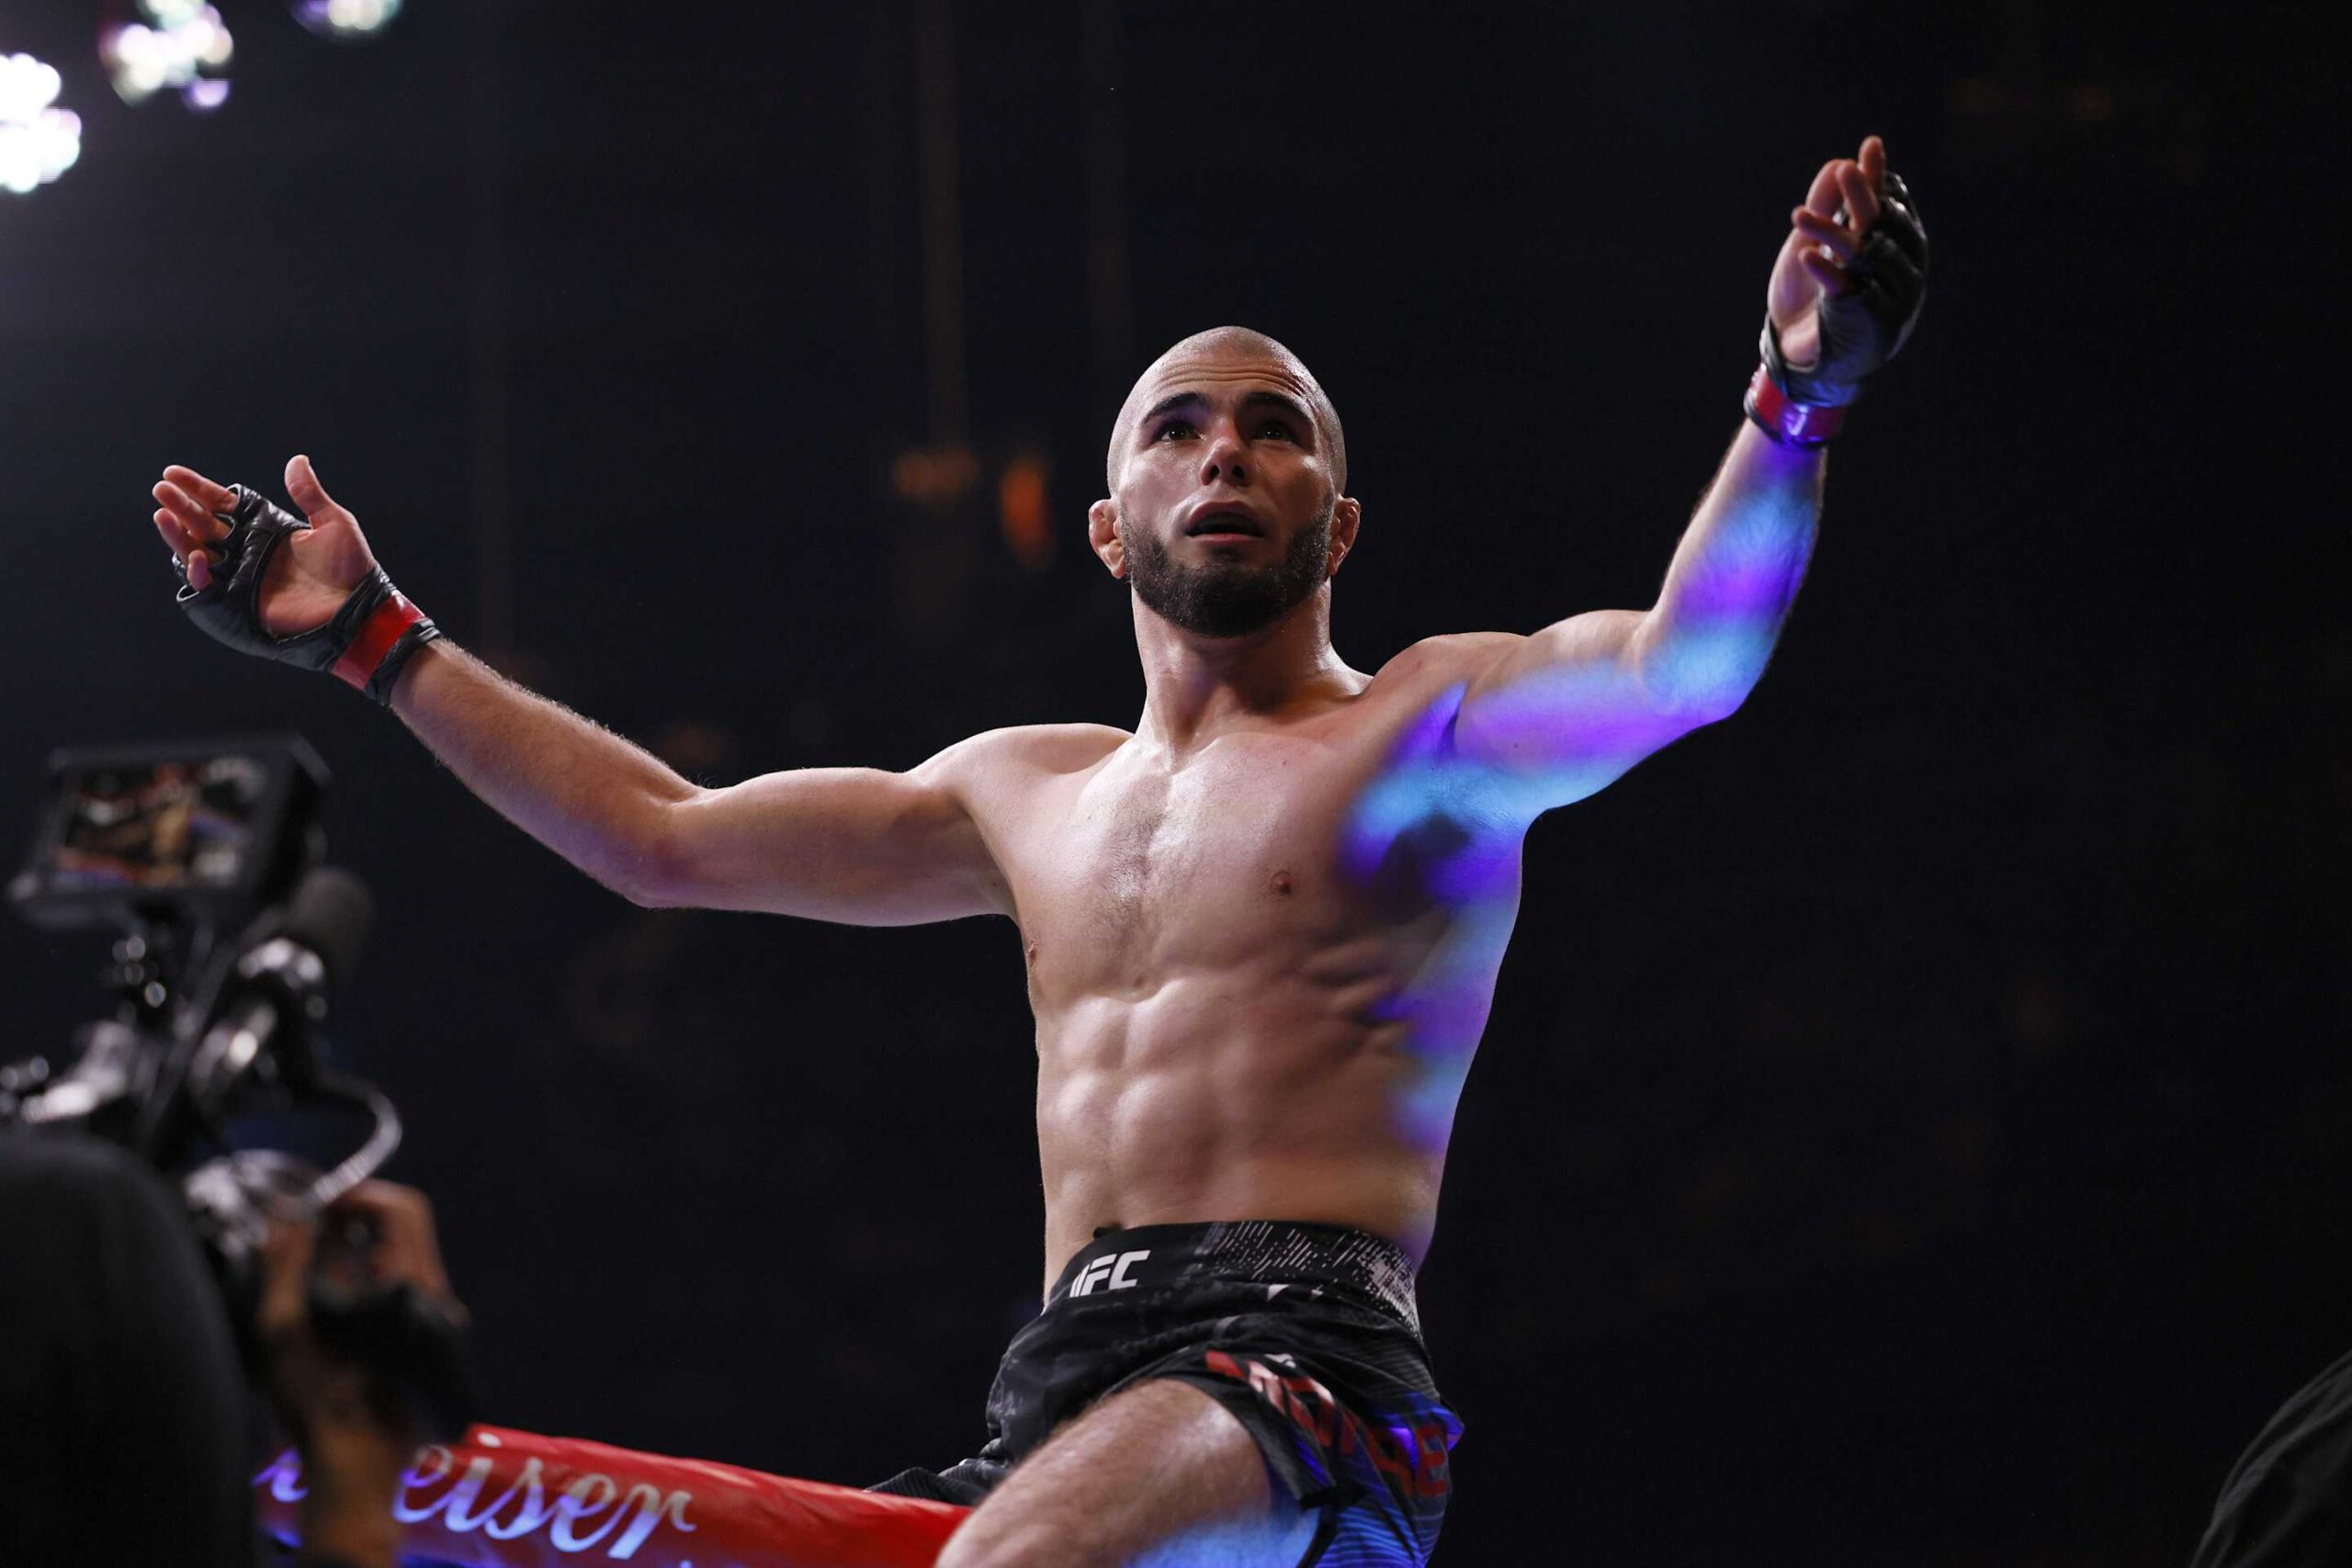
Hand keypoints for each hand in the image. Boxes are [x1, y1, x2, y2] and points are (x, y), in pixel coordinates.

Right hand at [152, 456, 379, 636]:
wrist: (356, 607)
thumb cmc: (351, 567)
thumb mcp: (333, 523)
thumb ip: (309, 494)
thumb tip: (297, 459)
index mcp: (264, 529)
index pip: (221, 504)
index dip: (197, 489)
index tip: (172, 473)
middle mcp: (247, 550)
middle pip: (203, 525)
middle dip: (180, 507)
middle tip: (161, 490)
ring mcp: (241, 575)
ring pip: (197, 553)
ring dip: (178, 536)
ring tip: (163, 516)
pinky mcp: (239, 601)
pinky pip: (207, 587)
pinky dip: (196, 572)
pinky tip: (196, 556)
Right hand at [258, 1182, 465, 1567]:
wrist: (357, 1467)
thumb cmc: (320, 1404)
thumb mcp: (285, 1331)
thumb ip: (285, 1267)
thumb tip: (287, 1218)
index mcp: (409, 1287)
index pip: (402, 1209)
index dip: (358, 1197)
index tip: (318, 1209)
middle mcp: (434, 1297)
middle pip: (407, 1227)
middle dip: (358, 1217)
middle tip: (313, 1230)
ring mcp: (437, 1318)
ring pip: (406, 1256)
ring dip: (363, 1248)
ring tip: (316, 1262)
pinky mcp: (430, 1339)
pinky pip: (404, 1285)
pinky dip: (372, 1275)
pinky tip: (336, 1296)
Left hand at [1767, 135, 1888, 368]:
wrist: (1805, 356)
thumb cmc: (1814, 297)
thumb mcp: (1816, 245)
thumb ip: (1828, 207)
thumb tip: (1838, 164)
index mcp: (1897, 248)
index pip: (1891, 205)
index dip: (1880, 178)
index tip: (1869, 147)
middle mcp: (1902, 269)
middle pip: (1883, 226)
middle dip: (1864, 197)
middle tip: (1847, 169)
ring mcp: (1889, 296)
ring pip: (1863, 256)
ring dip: (1830, 233)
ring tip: (1799, 216)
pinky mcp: (1868, 322)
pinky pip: (1847, 291)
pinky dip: (1826, 273)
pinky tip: (1806, 256)